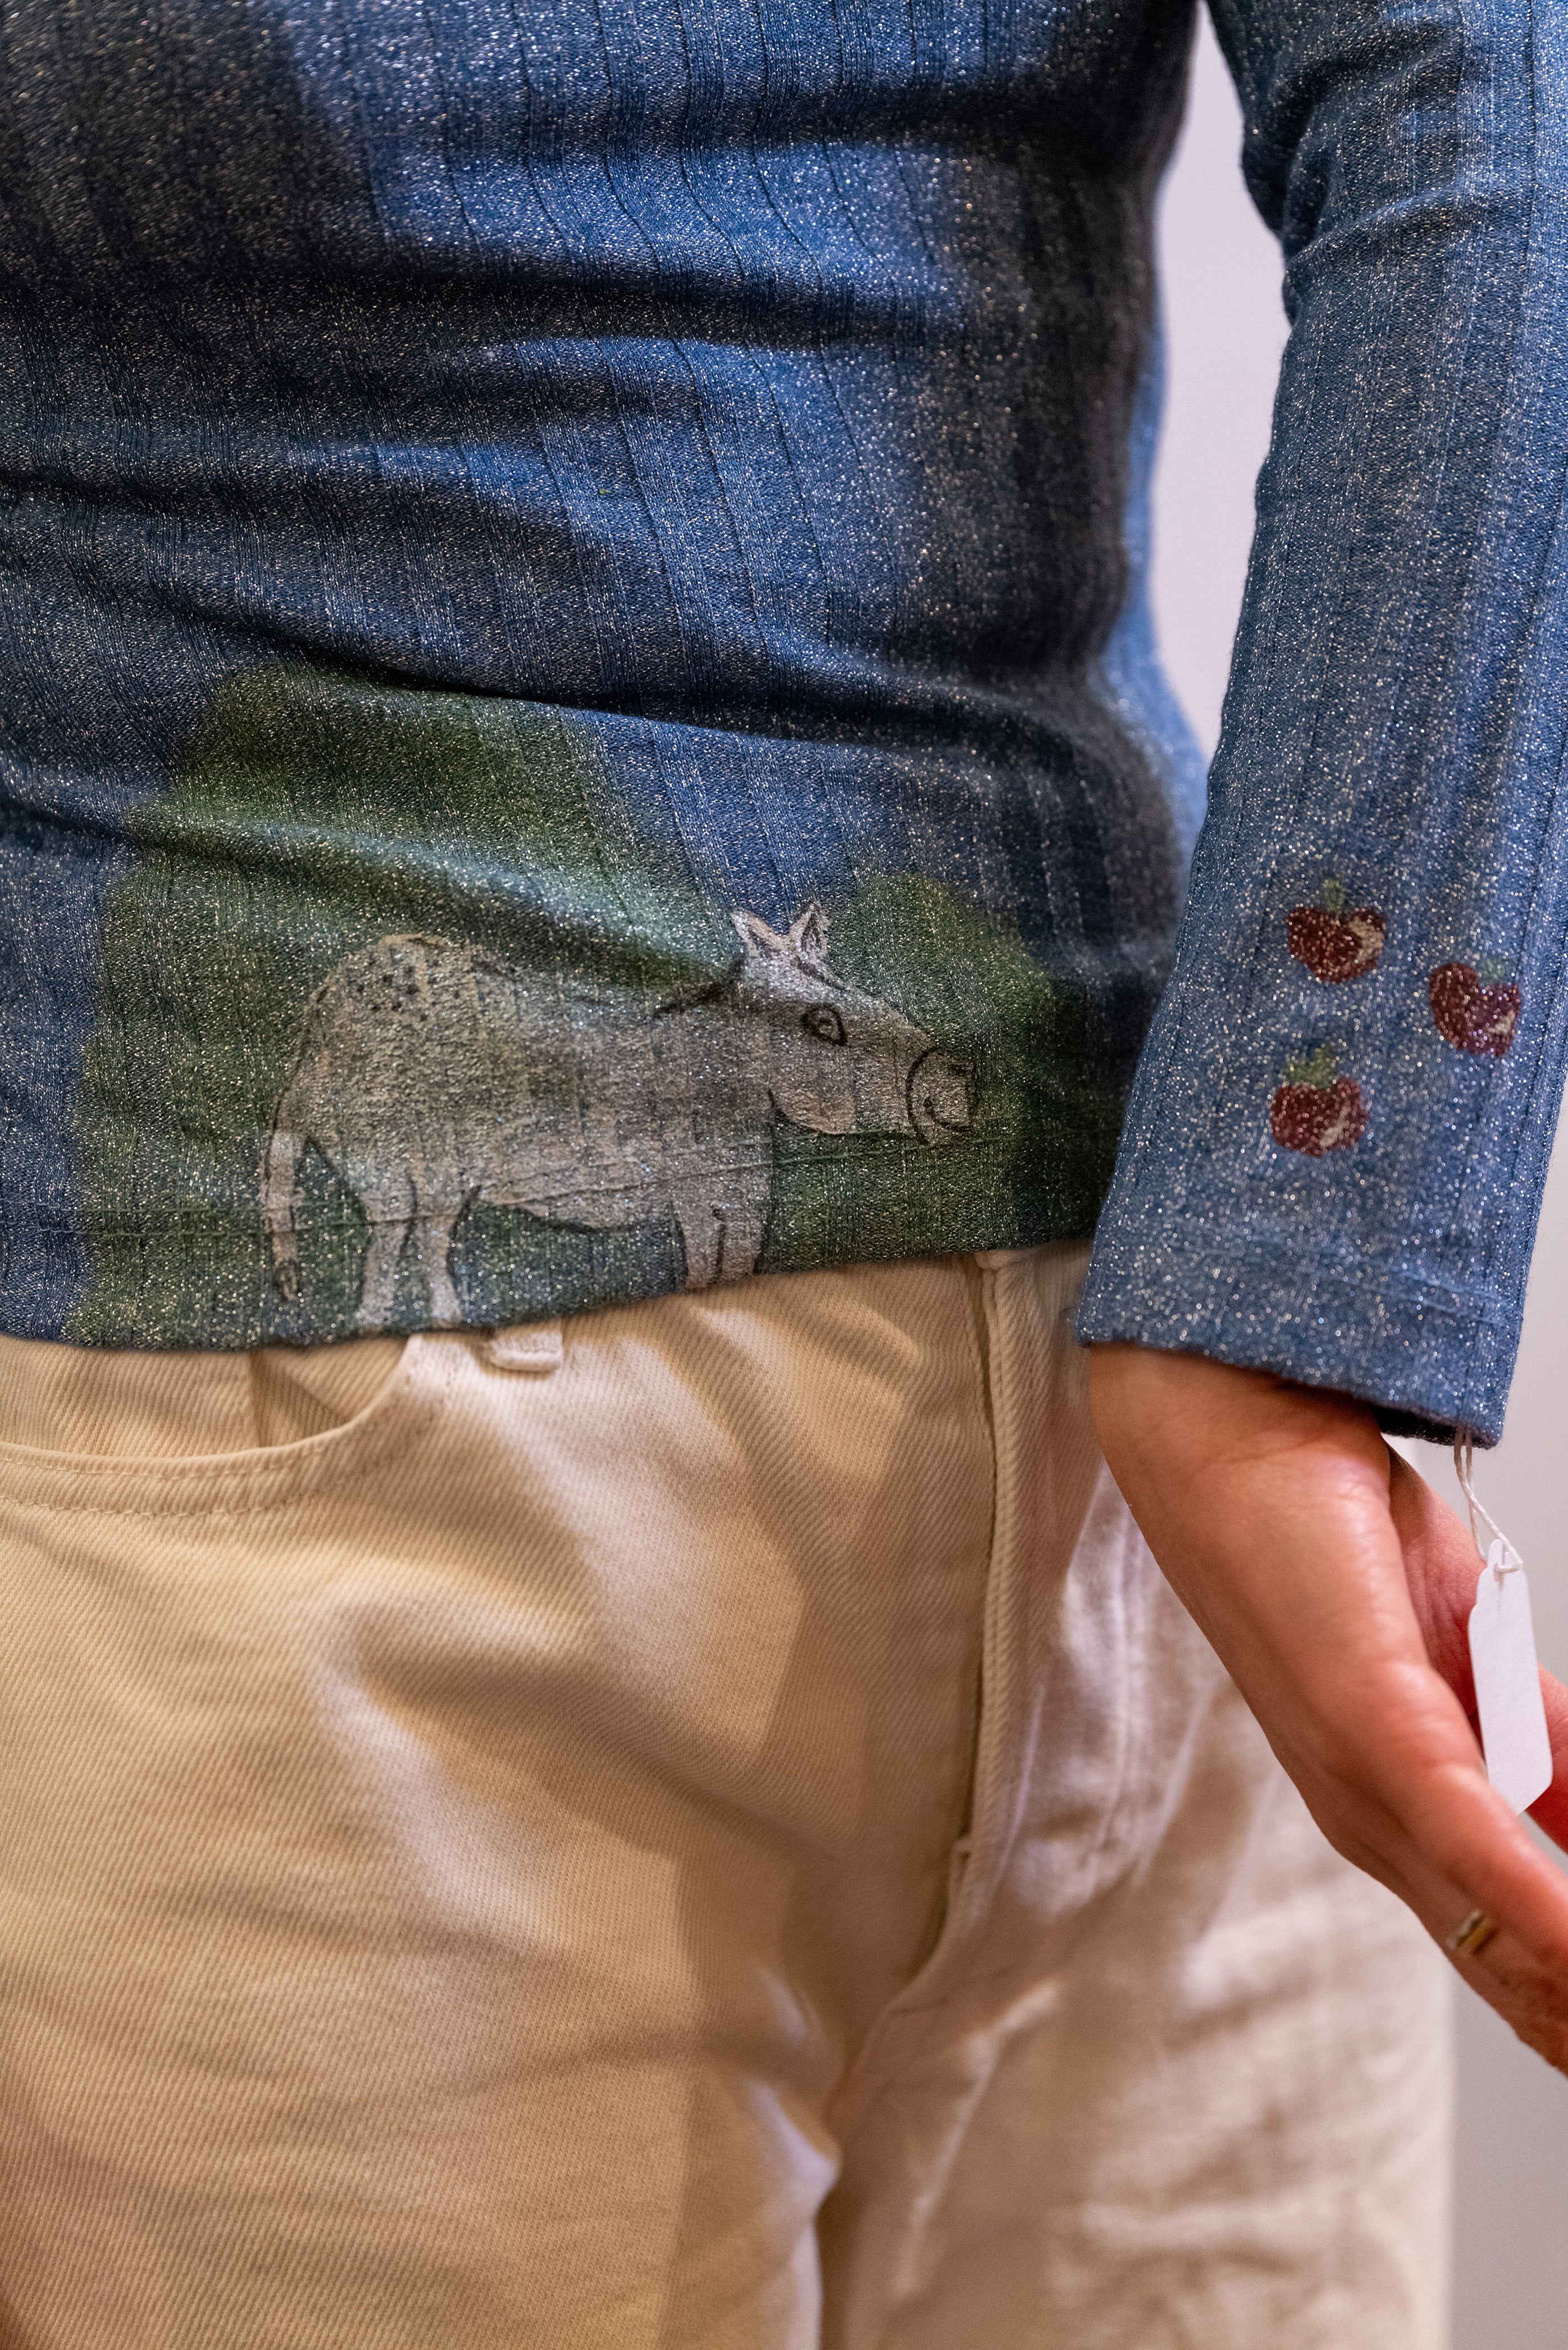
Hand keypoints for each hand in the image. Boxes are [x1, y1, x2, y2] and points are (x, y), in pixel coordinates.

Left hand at [1087, 1342, 1567, 2069]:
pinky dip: (1547, 1915)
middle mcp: (1378, 1824)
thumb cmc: (1332, 1539)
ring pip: (1503, 1939)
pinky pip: (1474, 1842)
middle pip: (1516, 1972)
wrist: (1234, 1438)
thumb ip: (1539, 1733)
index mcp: (1401, 1814)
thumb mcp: (1471, 1651)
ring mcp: (1368, 1785)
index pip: (1519, 1953)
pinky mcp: (1375, 1728)